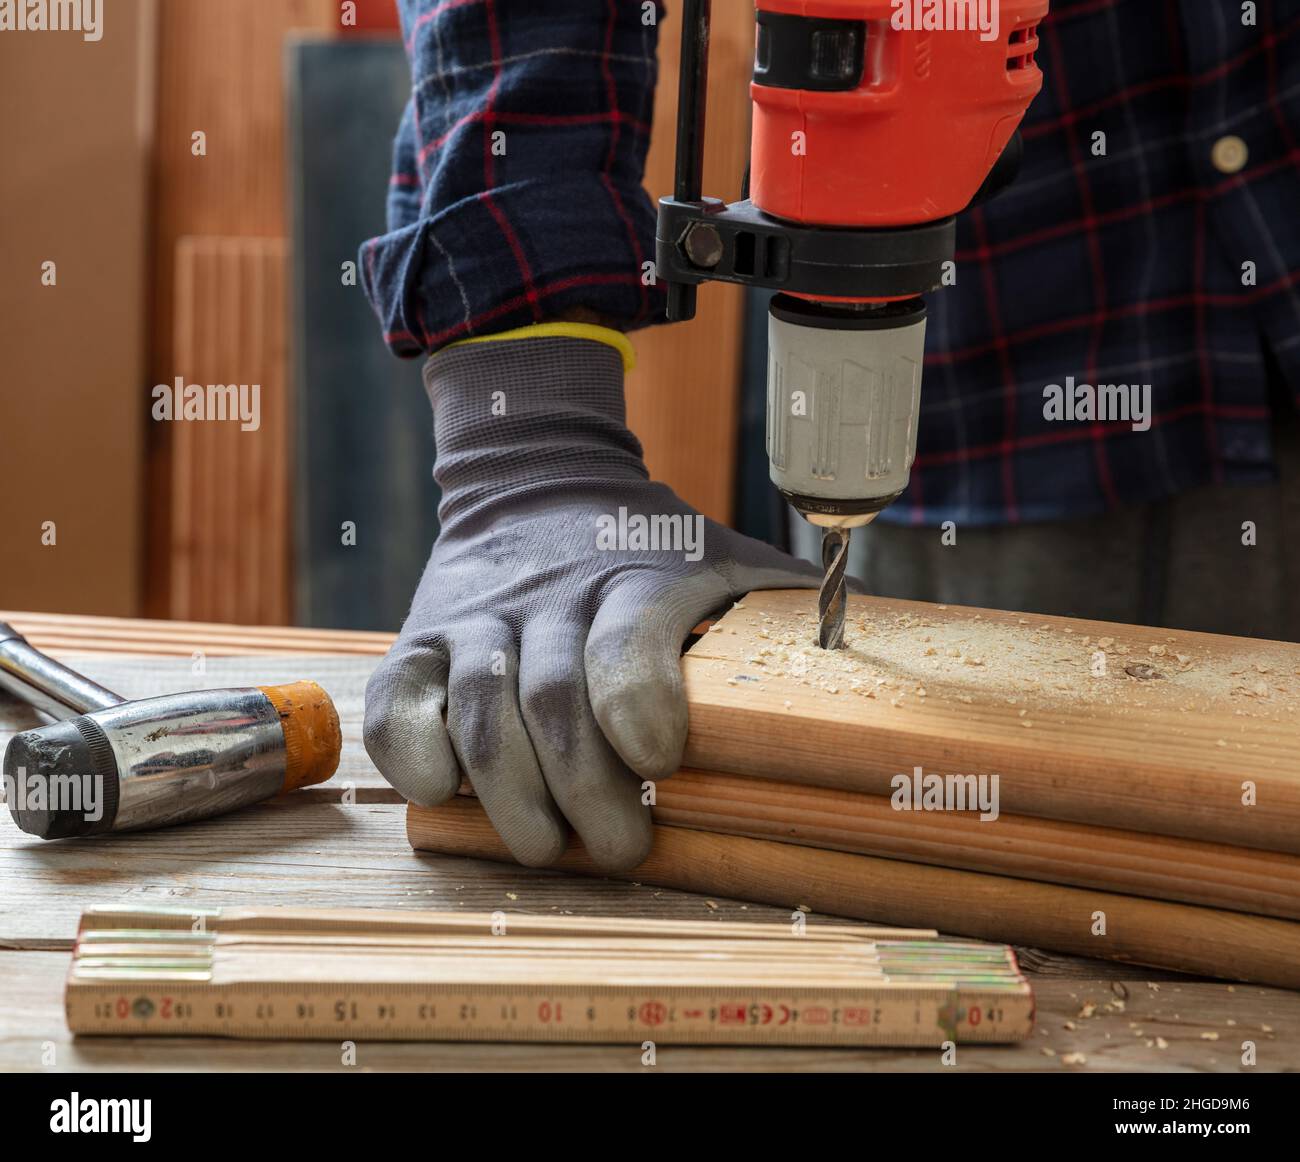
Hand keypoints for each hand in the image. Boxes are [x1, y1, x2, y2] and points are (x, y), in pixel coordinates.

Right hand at [364, 333, 818, 869]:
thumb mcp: (725, 556)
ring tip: (545, 847)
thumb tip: (889, 649)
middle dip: (588, 792)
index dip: (641, 708)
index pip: (631, 641)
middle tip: (621, 846)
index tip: (663, 763)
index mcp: (637, 575)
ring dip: (511, 797)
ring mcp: (478, 617)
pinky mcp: (420, 638)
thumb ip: (792, 604)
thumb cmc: (648, 546)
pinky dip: (415, 756)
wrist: (534, 481)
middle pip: (554, 702)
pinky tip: (445, 794)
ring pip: (480, 713)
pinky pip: (400, 703)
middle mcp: (550, 594)